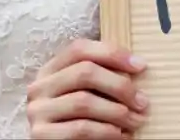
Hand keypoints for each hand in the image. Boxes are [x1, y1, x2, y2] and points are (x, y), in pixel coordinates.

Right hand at [26, 38, 149, 138]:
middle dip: (120, 86)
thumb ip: (100, 78)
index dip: (112, 53)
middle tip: (142, 102)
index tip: (141, 66)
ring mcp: (37, 111)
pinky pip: (81, 128)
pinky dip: (106, 131)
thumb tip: (137, 67)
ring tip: (136, 121)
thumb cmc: (79, 119)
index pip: (79, 49)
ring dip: (117, 112)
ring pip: (84, 101)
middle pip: (84, 73)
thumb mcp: (86, 93)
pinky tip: (121, 135)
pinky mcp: (41, 135)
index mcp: (50, 70)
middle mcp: (39, 87)